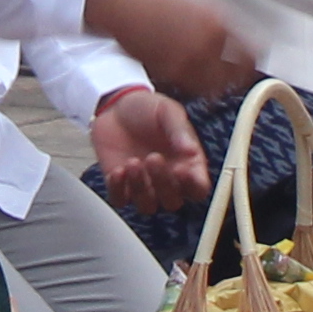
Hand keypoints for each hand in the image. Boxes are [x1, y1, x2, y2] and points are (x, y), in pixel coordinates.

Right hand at [80, 0, 250, 98]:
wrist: (124, 7)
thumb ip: (219, 18)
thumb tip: (237, 33)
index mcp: (216, 22)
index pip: (250, 51)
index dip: (253, 59)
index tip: (251, 62)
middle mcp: (206, 44)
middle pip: (238, 74)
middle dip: (239, 76)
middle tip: (237, 77)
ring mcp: (187, 61)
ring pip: (217, 86)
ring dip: (219, 85)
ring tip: (217, 82)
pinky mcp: (170, 73)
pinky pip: (193, 88)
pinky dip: (197, 87)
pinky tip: (194, 79)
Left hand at [90, 86, 210, 214]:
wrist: (114, 105)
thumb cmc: (146, 108)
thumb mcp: (167, 111)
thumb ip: (179, 130)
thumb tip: (191, 151)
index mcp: (186, 163)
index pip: (198, 188)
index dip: (193, 186)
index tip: (183, 170)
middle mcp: (167, 179)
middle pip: (173, 201)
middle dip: (163, 184)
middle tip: (153, 157)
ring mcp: (144, 185)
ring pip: (148, 206)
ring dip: (141, 189)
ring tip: (132, 162)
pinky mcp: (120, 186)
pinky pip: (121, 201)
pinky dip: (118, 191)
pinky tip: (117, 171)